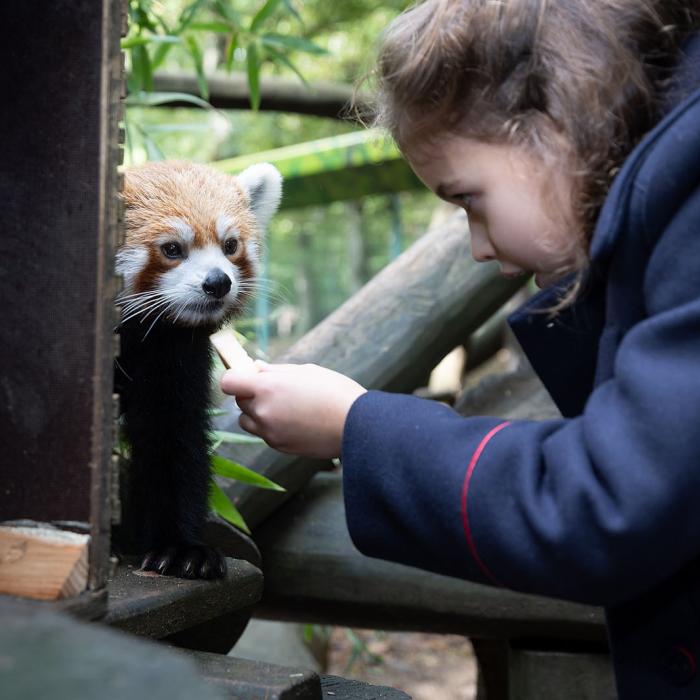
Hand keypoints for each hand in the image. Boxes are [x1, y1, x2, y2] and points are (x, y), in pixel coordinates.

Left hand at [220, 362, 366, 458]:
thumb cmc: (334, 392)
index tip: (246, 376)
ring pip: (248, 421)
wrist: (357, 426)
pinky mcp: (280, 447)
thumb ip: (276, 371)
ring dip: (258, 413)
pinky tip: (296, 420)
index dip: (235, 377)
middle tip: (276, 389)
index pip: (229, 382)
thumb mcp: (306, 371)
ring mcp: (270, 433)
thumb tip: (256, 368)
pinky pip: (265, 434)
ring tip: (285, 407)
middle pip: (240, 401)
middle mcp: (263, 412)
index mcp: (267, 388)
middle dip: (252, 394)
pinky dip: (273, 427)